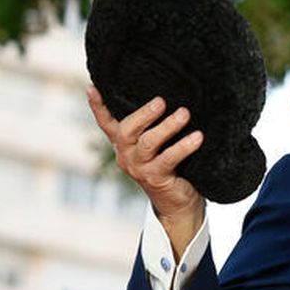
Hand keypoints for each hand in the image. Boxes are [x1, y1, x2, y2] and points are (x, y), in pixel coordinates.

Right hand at [86, 86, 204, 237]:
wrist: (177, 203)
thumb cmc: (170, 164)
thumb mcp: (157, 143)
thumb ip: (154, 125)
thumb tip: (171, 93)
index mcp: (123, 143)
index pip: (105, 123)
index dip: (97, 106)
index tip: (91, 87)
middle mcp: (126, 154)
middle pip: (126, 130)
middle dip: (143, 114)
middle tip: (161, 101)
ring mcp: (139, 167)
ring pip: (148, 143)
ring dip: (167, 126)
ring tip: (184, 113)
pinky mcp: (156, 178)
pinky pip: (169, 158)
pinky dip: (184, 146)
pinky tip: (198, 137)